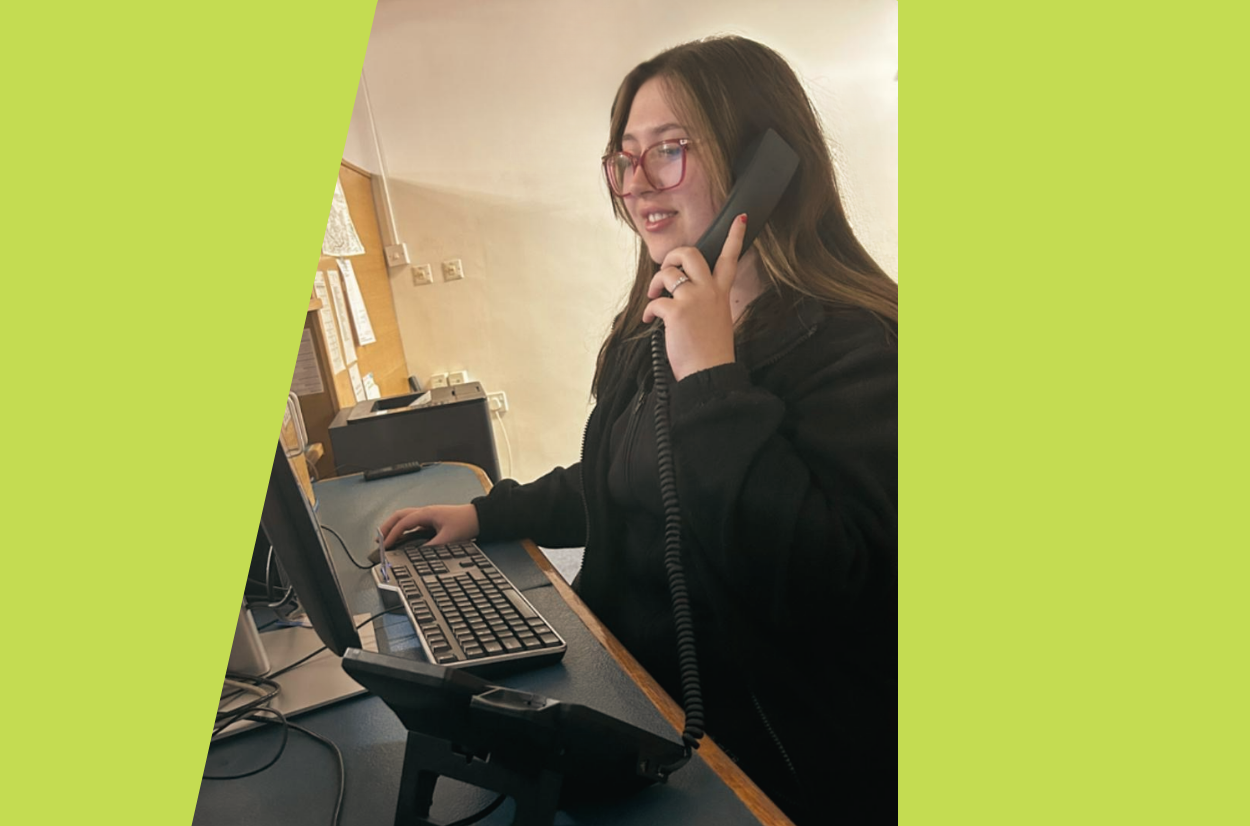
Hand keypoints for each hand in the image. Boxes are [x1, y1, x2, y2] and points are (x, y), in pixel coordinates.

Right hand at [379, 504, 478, 547]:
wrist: (479, 517)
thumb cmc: (466, 522)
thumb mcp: (448, 538)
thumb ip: (432, 547)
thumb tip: (418, 555)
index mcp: (427, 513)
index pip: (403, 523)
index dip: (392, 534)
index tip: (385, 545)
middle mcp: (425, 512)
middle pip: (399, 516)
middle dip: (387, 527)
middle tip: (378, 539)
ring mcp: (427, 515)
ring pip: (404, 518)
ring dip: (393, 526)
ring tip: (386, 538)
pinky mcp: (431, 520)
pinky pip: (412, 522)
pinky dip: (403, 529)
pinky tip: (401, 537)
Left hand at [642, 214, 746, 380]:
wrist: (709, 373)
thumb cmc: (711, 351)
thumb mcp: (717, 319)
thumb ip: (705, 300)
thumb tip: (679, 293)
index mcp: (721, 293)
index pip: (731, 258)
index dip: (735, 236)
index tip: (740, 218)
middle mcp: (709, 291)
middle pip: (690, 253)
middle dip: (672, 256)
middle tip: (666, 270)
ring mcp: (693, 299)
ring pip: (668, 273)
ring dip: (655, 284)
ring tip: (654, 297)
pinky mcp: (676, 311)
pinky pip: (655, 301)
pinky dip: (648, 311)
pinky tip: (649, 321)